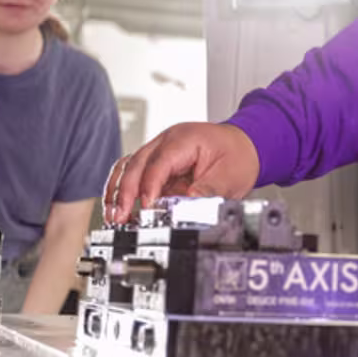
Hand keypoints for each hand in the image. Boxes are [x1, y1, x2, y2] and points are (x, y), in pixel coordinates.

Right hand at [105, 123, 261, 223]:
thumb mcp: (229, 177)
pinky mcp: (157, 164)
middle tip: (119, 216)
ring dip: (117, 191)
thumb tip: (187, 206)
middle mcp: (166, 142)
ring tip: (113, 215)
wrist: (244, 147)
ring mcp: (158, 150)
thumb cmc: (237, 156)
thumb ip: (207, 191)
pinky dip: (124, 189)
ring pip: (128, 167)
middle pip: (135, 163)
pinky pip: (133, 173)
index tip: (146, 208)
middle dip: (124, 192)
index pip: (157, 163)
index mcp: (183, 140)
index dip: (148, 186)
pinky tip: (119, 207)